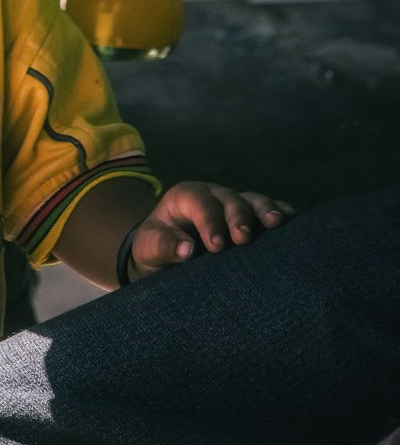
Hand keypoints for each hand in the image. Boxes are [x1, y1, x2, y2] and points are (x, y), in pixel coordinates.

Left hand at [126, 181, 295, 278]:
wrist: (166, 249)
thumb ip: (163, 245)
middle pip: (230, 199)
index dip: (210, 222)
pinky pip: (270, 209)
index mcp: (186, 197)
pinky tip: (295, 221)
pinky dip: (282, 212)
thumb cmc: (157, 246)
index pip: (200, 203)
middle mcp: (213, 195)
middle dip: (239, 217)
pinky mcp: (251, 217)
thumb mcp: (149, 246)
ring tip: (279, 223)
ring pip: (253, 200)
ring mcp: (235, 204)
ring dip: (266, 210)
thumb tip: (187, 249)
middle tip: (244, 239)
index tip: (217, 246)